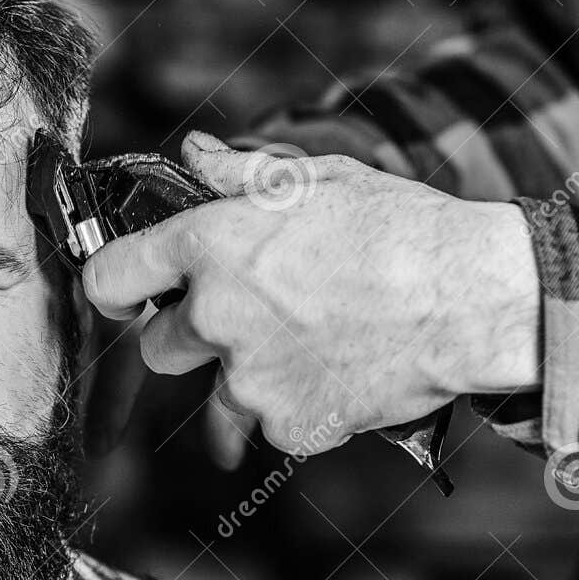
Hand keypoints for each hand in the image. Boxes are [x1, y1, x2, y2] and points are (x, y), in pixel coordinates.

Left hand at [81, 132, 542, 455]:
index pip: (109, 276)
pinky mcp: (289, 426)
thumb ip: (241, 174)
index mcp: (209, 247)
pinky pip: (272, 426)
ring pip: (215, 398)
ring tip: (305, 350)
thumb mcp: (317, 179)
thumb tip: (194, 153)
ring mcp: (250, 379)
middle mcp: (215, 318)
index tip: (131, 293)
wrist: (469, 298)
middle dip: (192, 337)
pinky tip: (338, 375)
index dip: (115, 285)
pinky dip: (297, 410)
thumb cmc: (399, 228)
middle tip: (252, 317)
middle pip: (158, 347)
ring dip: (244, 380)